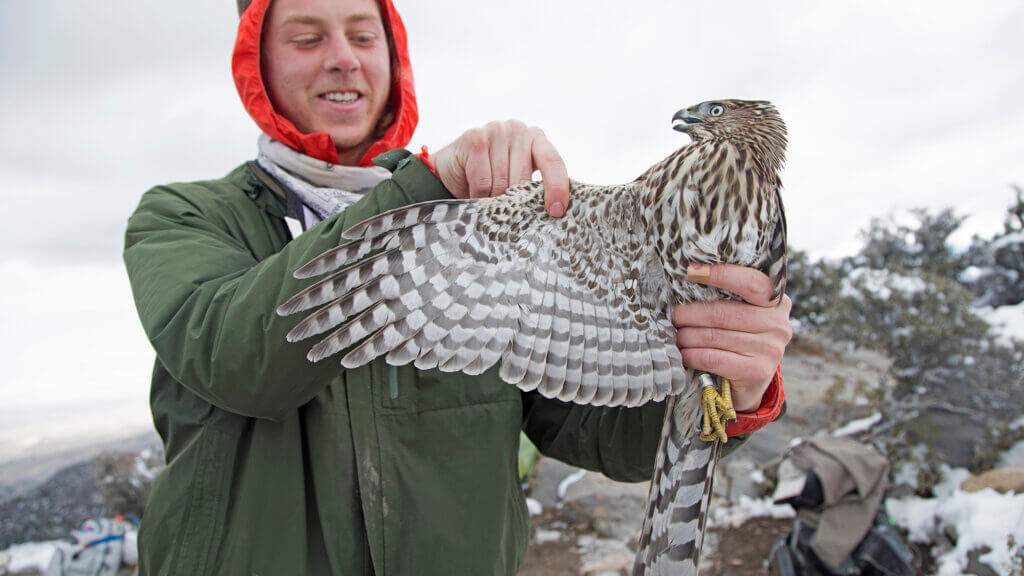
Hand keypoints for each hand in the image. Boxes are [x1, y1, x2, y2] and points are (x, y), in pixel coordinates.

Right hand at [432, 120, 569, 216]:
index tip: (556, 211)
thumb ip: (534, 186)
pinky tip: (472, 192)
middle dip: (514, 201)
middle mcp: (519, 129)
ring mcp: (496, 130)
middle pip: (523, 178)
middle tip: (504, 208)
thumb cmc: (489, 178)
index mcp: (536, 139)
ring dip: (494, 200)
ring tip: (487, 199)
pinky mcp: (475, 137)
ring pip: (502, 182)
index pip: (553, 161)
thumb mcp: (516, 179)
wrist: (451, 171)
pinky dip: (477, 195)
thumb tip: (555, 211)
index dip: (558, 187)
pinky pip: (483, 181)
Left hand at [672, 264, 792, 412]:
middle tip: (675, 315)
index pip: (752, 283)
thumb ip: (728, 296)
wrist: (747, 384)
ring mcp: (770, 350)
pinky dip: (692, 355)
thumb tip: (691, 275)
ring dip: (687, 336)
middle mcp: (778, 324)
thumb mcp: (742, 313)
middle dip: (691, 313)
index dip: (722, 275)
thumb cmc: (738, 339)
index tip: (693, 271)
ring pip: (714, 336)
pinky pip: (712, 358)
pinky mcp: (756, 372)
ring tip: (676, 335)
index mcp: (777, 302)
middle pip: (724, 312)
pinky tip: (683, 354)